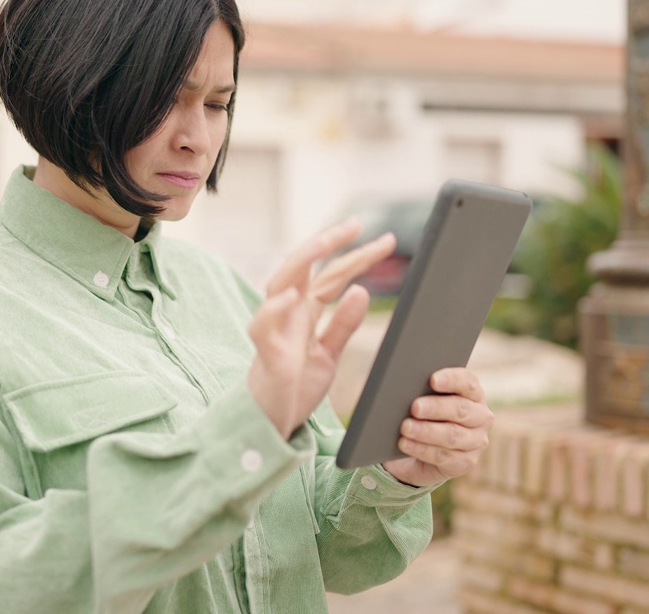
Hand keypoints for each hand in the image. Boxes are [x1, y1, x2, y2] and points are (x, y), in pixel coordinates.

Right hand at [246, 221, 395, 438]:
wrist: (273, 424)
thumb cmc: (295, 387)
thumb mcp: (328, 354)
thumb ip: (343, 324)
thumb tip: (361, 291)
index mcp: (304, 312)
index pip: (331, 275)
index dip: (355, 256)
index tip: (384, 239)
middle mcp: (288, 314)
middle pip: (306, 269)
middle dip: (329, 244)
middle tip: (357, 225)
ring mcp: (275, 330)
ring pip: (280, 284)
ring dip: (301, 262)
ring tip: (324, 243)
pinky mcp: (266, 353)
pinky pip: (263, 325)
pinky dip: (275, 308)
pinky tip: (292, 295)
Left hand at [381, 367, 494, 487]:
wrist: (419, 453)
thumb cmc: (422, 417)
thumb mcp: (424, 401)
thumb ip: (421, 390)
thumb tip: (401, 382)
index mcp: (473, 393)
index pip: (467, 382)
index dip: (451, 379)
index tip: (432, 380)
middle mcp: (481, 416)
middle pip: (460, 409)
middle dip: (435, 407)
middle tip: (414, 407)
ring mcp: (476, 441)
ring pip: (452, 435)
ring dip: (426, 431)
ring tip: (405, 427)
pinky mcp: (466, 462)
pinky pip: (443, 456)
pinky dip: (421, 449)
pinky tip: (405, 444)